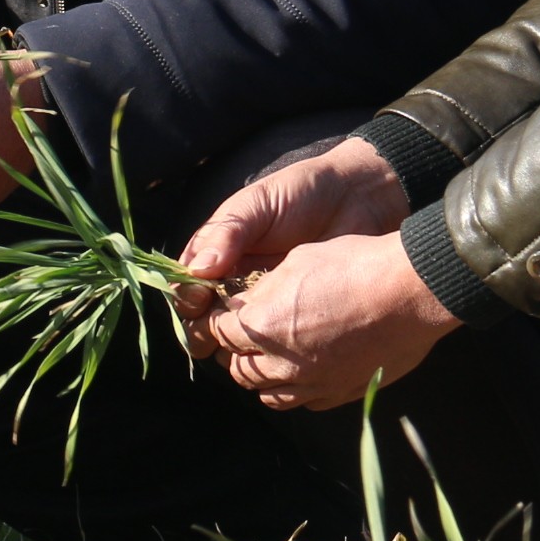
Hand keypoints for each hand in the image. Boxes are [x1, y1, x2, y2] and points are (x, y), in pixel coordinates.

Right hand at [173, 138, 431, 395]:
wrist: (354, 200)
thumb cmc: (300, 194)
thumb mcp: (256, 206)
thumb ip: (226, 234)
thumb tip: (197, 270)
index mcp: (214, 253)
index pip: (184, 285)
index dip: (187, 297)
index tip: (201, 300)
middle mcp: (230, 280)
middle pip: (200, 318)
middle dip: (201, 329)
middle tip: (216, 333)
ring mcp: (260, 300)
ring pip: (231, 335)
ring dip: (230, 343)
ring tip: (244, 341)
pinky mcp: (290, 315)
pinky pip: (268, 338)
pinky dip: (263, 346)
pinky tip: (271, 344)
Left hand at [190, 231, 459, 407]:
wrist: (411, 291)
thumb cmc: (356, 266)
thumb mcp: (297, 262)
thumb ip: (264, 291)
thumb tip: (246, 305)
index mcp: (264, 326)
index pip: (220, 333)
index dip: (219, 322)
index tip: (225, 314)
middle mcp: (284, 363)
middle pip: (240, 369)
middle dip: (237, 352)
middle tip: (246, 336)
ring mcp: (314, 383)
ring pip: (268, 394)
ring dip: (263, 376)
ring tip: (272, 357)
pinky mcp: (340, 393)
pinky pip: (305, 402)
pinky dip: (296, 389)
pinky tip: (304, 370)